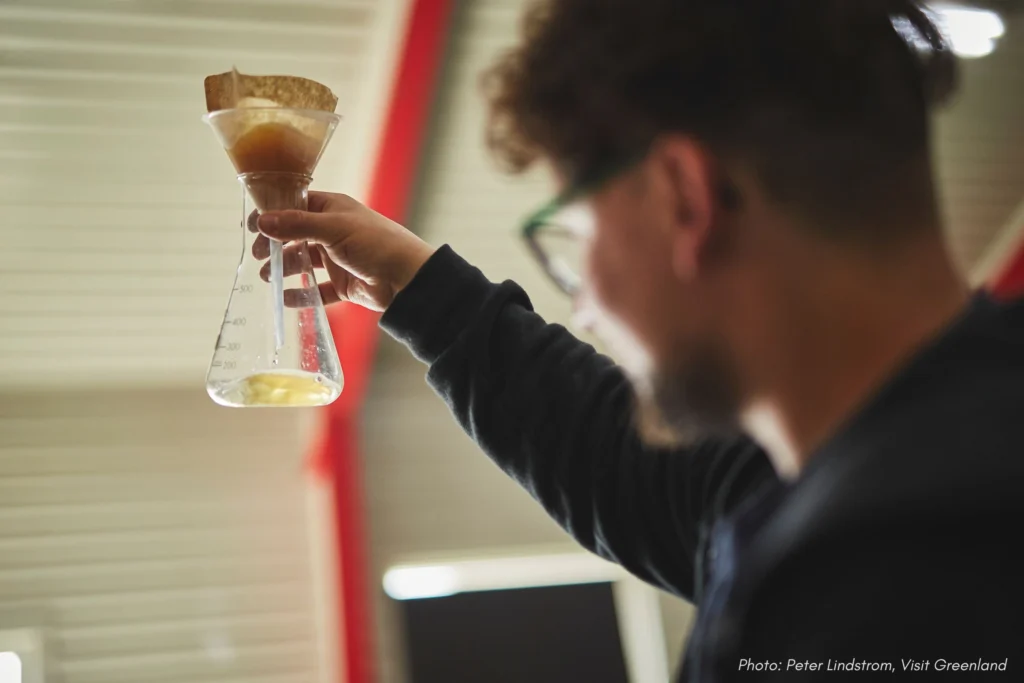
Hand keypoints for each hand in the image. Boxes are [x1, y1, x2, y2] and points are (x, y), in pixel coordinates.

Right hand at [251, 192, 435, 311]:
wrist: (407, 279)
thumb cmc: (376, 243)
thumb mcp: (333, 229)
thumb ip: (297, 225)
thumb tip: (262, 221)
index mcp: (333, 209)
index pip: (296, 206)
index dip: (273, 214)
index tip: (253, 226)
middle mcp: (334, 231)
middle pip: (296, 236)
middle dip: (276, 245)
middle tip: (259, 255)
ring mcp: (339, 258)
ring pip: (305, 262)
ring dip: (285, 269)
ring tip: (268, 277)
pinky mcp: (344, 284)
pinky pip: (318, 290)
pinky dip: (303, 294)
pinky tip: (286, 298)